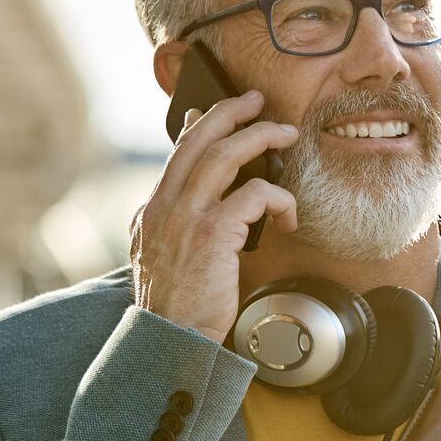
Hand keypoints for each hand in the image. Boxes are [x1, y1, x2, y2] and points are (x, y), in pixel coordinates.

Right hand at [131, 90, 298, 342]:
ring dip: (259, 136)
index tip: (209, 112)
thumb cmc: (179, 309)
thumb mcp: (165, 260)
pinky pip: (255, 194)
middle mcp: (162, 208)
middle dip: (228, 112)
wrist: (171, 341)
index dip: (196, 128)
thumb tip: (203, 204)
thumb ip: (178, 228)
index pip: (176, 157)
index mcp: (151, 213)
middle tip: (255, 100)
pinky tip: (289, 215)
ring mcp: (185, 218)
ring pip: (224, 155)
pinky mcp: (213, 233)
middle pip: (196, 141)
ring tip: (286, 133)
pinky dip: (279, 197)